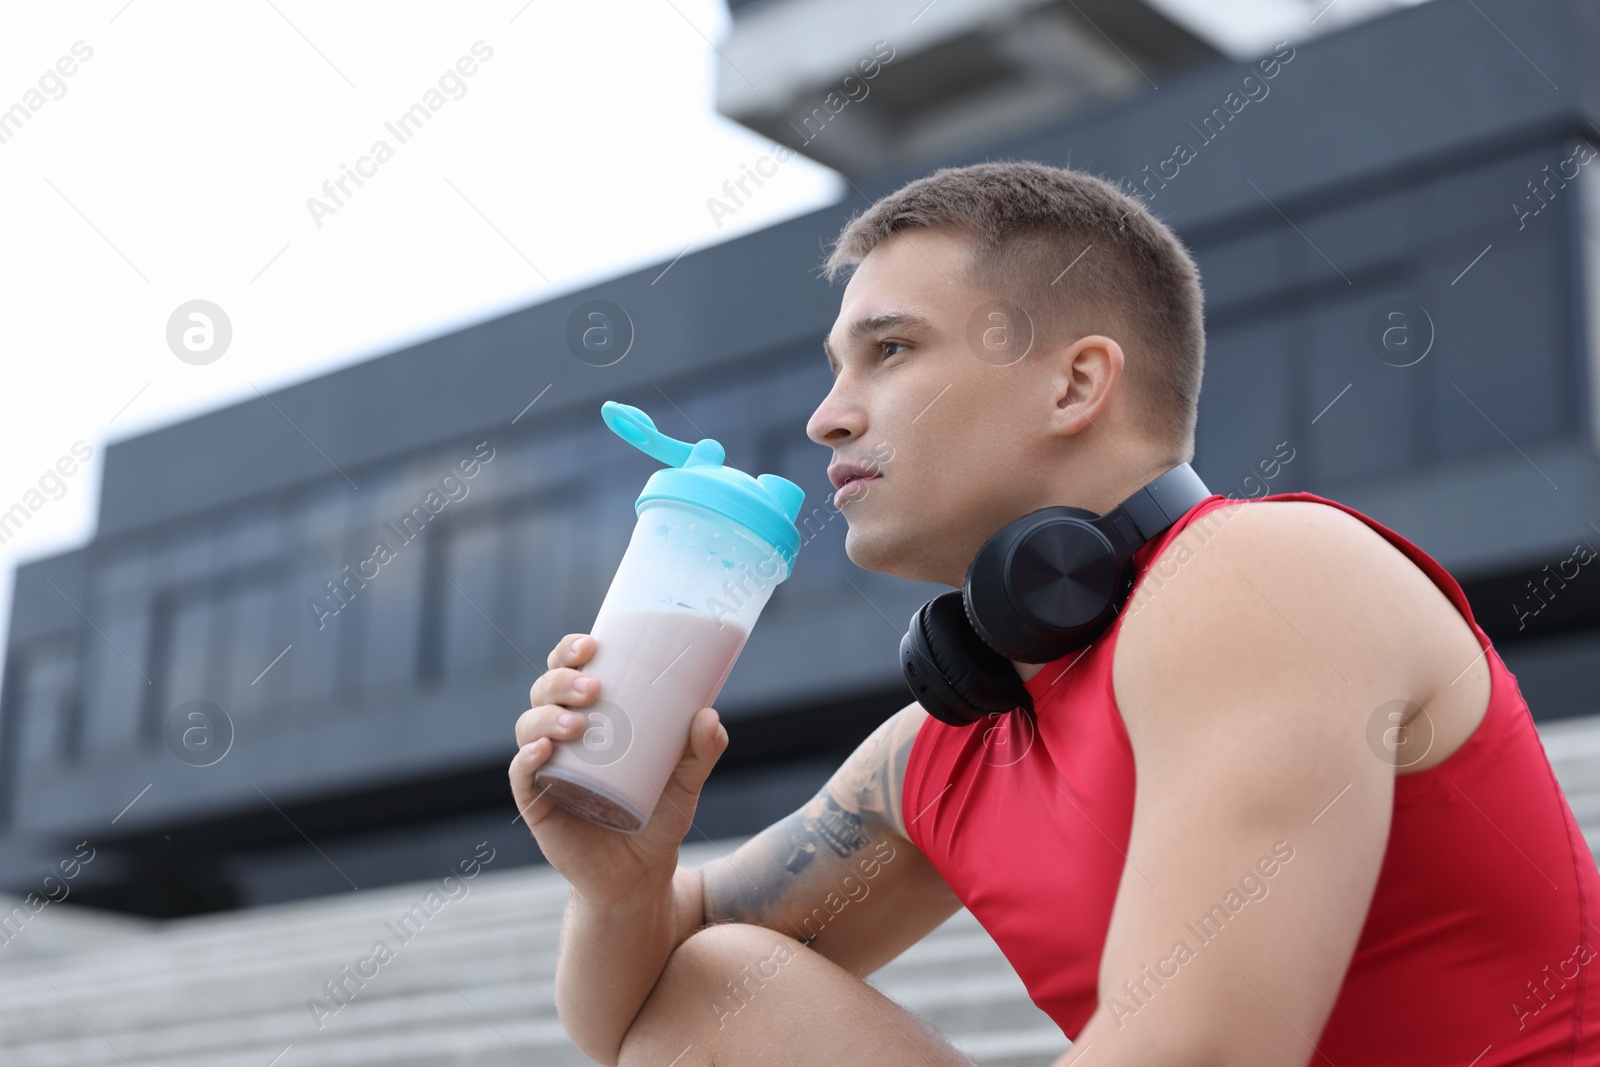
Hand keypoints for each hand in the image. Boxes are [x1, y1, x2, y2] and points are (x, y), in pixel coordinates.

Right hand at [509, 633, 729, 905]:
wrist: (640, 876)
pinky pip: (520, 776)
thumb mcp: (686, 782)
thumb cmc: (658, 817)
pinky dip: (526, 759)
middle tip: (594, 688)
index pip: (569, 670)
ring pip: (528, 726)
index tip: (593, 643)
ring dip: (547, 716)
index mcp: (591, 717)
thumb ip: (701, 751)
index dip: (570, 650)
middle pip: (544, 691)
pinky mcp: (536, 804)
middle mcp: (561, 735)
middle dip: (562, 680)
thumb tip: (709, 715)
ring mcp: (545, 769)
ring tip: (578, 724)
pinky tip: (544, 751)